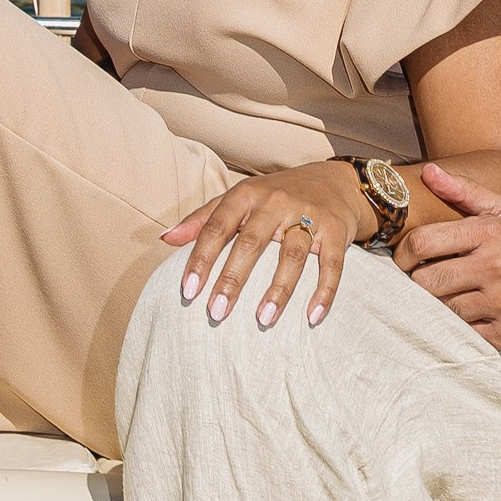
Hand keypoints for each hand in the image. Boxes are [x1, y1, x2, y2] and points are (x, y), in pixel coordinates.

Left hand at [163, 161, 376, 326]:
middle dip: (232, 278)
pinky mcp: (336, 231)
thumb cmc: (276, 195)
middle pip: (251, 243)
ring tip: (263, 319)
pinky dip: (324, 291)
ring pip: (292, 255)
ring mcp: (308, 216)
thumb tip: (165, 239)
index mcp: (246, 195)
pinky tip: (312, 316)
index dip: (201, 259)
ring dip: (278, 289)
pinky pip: (331, 265)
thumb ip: (202, 219)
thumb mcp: (238, 198)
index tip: (188, 290)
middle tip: (216, 312)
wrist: (335, 181)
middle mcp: (275, 203)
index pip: (217, 227)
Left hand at [395, 164, 500, 356]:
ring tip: (454, 298)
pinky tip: (474, 317)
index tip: (405, 260)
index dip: (403, 254)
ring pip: (442, 309)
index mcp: (491, 233)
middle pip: (425, 281)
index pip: (423, 242)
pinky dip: (462, 327)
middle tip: (426, 282)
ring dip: (441, 306)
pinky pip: (463, 333)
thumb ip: (465, 191)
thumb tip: (428, 171)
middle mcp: (496, 267)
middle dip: (419, 283)